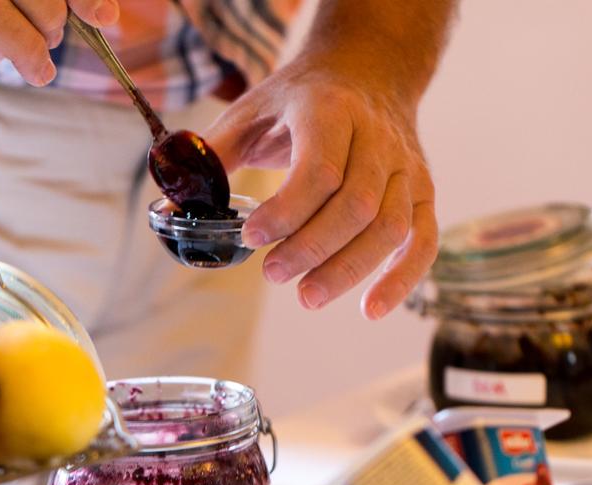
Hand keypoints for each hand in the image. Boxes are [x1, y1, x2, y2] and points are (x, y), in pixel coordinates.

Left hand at [204, 57, 437, 319]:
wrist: (369, 68)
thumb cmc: (301, 98)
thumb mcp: (251, 110)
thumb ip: (213, 156)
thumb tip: (169, 206)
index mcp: (330, 111)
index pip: (320, 169)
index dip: (287, 211)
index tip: (252, 237)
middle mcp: (377, 138)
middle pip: (356, 206)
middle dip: (311, 249)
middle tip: (273, 275)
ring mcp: (405, 167)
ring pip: (389, 228)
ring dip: (348, 270)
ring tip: (307, 297)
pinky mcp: (422, 192)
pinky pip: (422, 241)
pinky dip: (401, 279)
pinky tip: (371, 309)